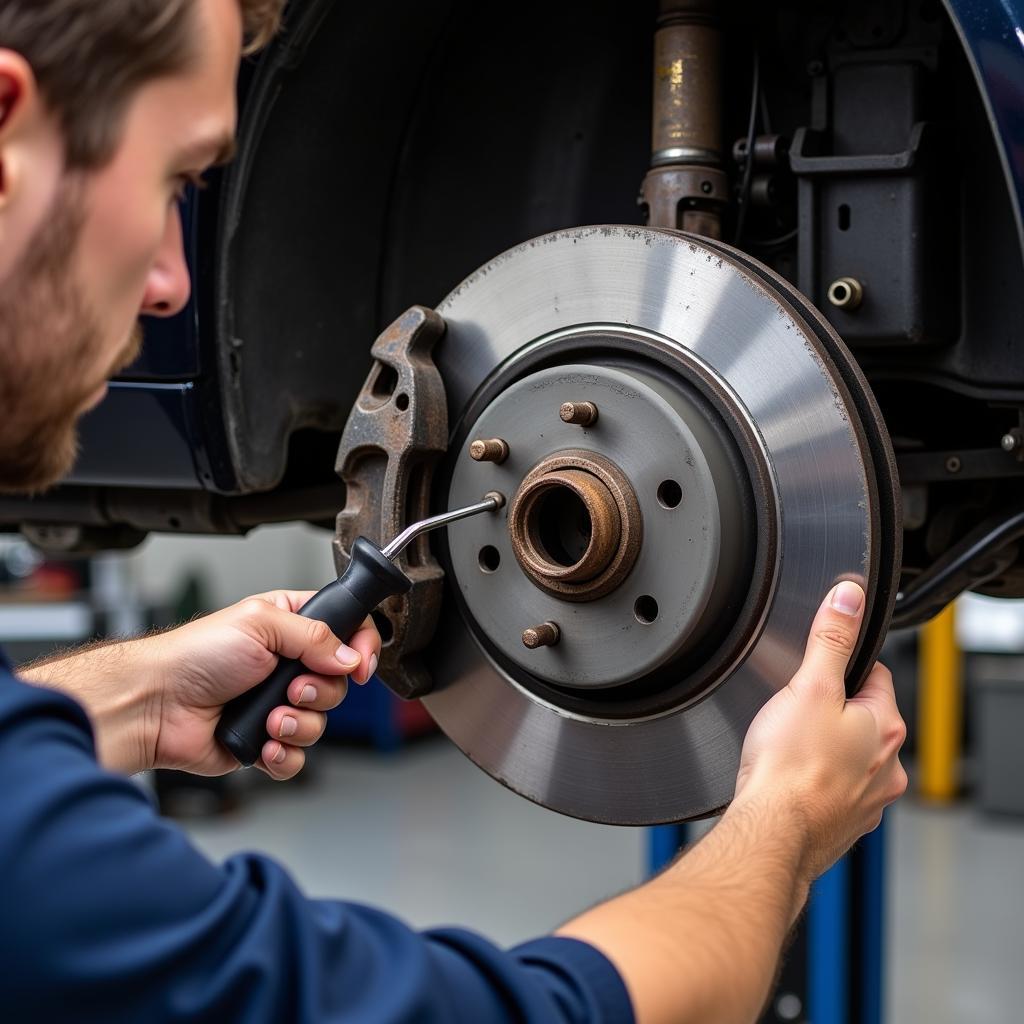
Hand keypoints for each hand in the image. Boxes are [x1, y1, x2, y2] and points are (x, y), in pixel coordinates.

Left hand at [23, 591, 381, 779]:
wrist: (156, 705)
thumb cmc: (193, 655)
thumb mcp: (260, 624)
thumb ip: (314, 635)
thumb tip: (350, 657)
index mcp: (290, 627)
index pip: (348, 631)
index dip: (361, 648)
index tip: (360, 665)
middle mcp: (288, 666)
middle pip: (339, 684)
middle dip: (320, 692)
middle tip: (293, 688)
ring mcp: (278, 704)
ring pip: (321, 723)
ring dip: (298, 724)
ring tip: (269, 717)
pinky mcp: (266, 741)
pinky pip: (298, 757)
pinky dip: (283, 754)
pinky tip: (263, 743)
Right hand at [734, 581, 906, 882]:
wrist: (772, 830)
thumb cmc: (789, 766)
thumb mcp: (809, 685)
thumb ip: (831, 638)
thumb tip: (849, 597)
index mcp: (885, 726)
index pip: (875, 674)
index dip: (842, 665)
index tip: (819, 670)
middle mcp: (887, 766)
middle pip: (862, 716)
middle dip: (832, 709)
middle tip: (796, 709)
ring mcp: (868, 799)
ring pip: (850, 756)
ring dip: (826, 748)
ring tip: (790, 745)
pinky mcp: (845, 822)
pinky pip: (835, 789)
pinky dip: (817, 781)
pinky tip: (791, 777)